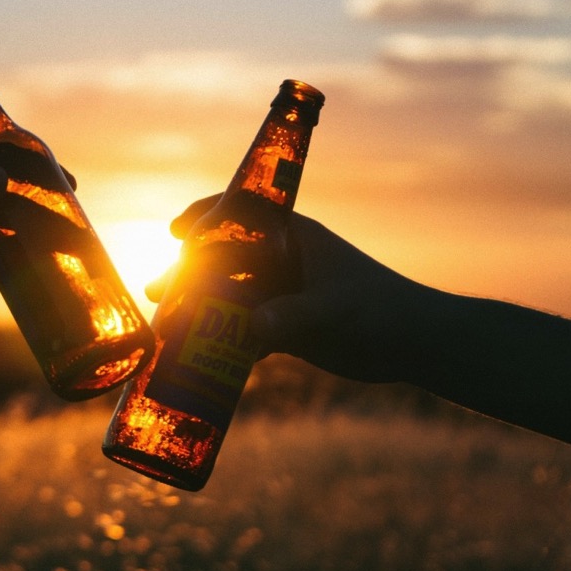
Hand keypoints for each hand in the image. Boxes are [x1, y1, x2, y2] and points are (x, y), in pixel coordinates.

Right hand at [163, 196, 437, 383]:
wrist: (414, 345)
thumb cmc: (382, 310)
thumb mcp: (334, 309)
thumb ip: (293, 317)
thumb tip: (249, 328)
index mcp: (291, 237)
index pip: (239, 212)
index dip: (202, 216)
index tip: (173, 232)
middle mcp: (280, 261)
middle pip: (221, 259)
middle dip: (186, 274)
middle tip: (155, 293)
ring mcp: (281, 294)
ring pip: (227, 297)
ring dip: (196, 310)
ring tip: (163, 326)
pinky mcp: (286, 327)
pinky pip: (241, 330)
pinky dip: (219, 341)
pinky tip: (195, 358)